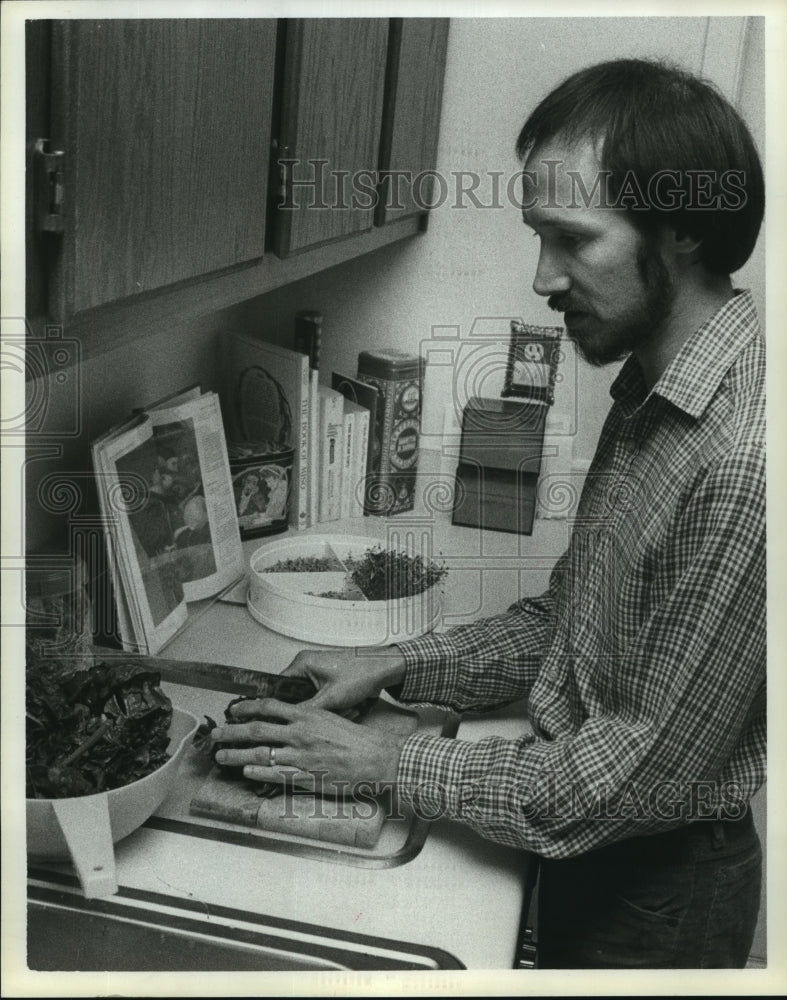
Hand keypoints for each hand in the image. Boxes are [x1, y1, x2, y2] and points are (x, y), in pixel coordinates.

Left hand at [211, 697, 407, 793]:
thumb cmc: (357, 738)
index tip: (233, 710)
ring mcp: (301, 756)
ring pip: (261, 753)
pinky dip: (258, 771)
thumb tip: (289, 716)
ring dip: (237, 754)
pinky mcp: (306, 777)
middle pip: (257, 730)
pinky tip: (246, 771)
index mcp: (307, 715)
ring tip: (222, 757)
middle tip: (215, 735)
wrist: (376, 757)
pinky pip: (276, 774)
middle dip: (232, 732)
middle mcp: (300, 733)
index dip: (247, 708)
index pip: (269, 706)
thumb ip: (308, 717)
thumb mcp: (331, 717)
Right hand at [281, 646, 405, 712]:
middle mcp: (309, 667)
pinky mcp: (332, 681)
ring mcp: (321, 674)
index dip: (283, 706)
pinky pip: (326, 699)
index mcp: (302, 664)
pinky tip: (352, 707)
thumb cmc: (361, 672)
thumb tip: (291, 722)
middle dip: (316, 710)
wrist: (384, 668)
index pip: (279, 688)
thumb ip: (306, 711)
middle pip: (299, 697)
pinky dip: (337, 706)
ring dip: (330, 709)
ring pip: (315, 701)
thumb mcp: (330, 697)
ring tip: (349, 707)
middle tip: (332, 712)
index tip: (288, 719)